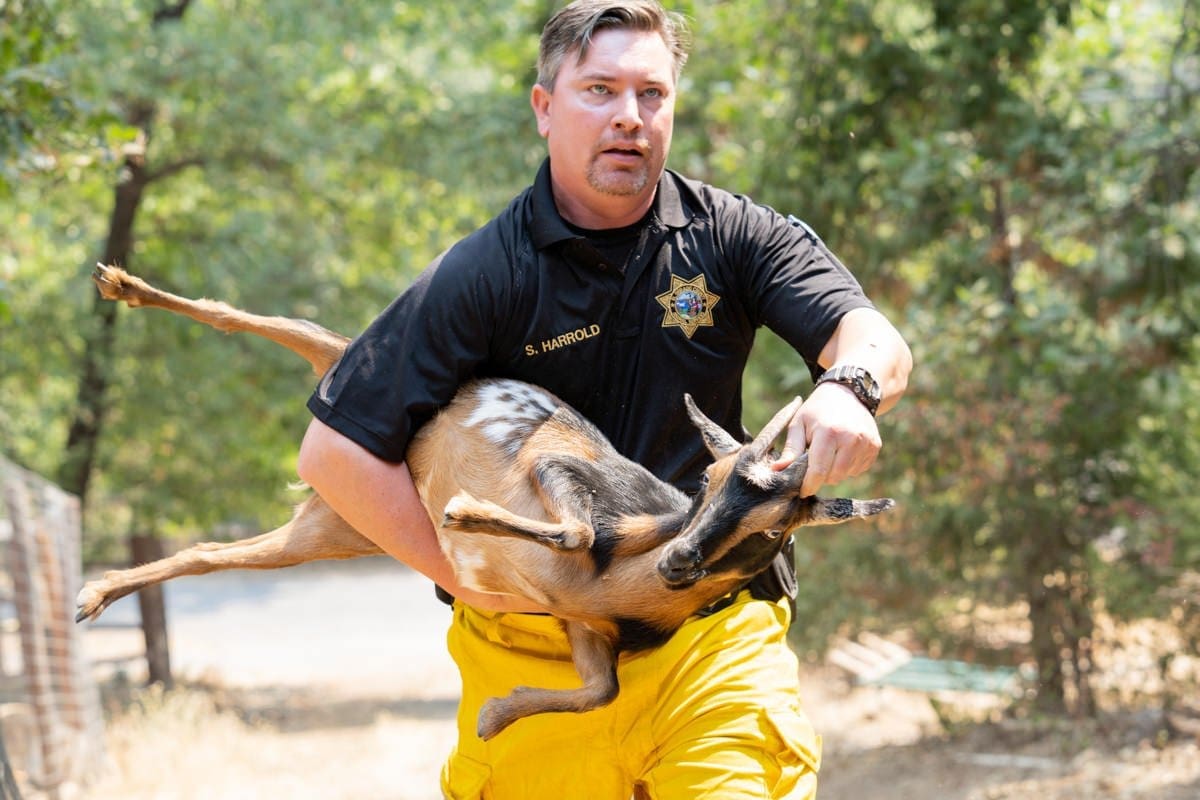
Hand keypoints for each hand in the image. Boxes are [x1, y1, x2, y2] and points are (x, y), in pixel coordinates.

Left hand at [771, 381, 881, 496]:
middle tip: (815, 461)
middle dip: (821, 476)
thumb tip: (777, 471)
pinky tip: (843, 450)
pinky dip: (848, 466)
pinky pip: (859, 469)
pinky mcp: (875, 446)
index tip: (802, 491)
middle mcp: (851, 439)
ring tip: (829, 452)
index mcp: (828, 433)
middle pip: (833, 477)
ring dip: (835, 471)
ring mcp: (866, 443)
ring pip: (846, 475)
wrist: (848, 393)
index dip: (809, 485)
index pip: (818, 471)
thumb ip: (791, 450)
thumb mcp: (798, 424)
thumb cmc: (817, 411)